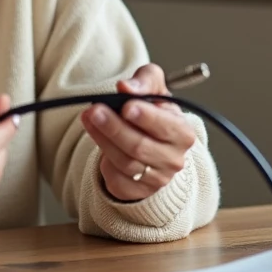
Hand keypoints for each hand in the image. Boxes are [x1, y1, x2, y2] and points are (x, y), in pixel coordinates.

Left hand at [80, 63, 196, 201]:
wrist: (153, 142)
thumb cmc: (155, 113)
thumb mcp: (155, 88)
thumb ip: (144, 81)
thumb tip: (126, 87)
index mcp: (183, 134)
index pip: (166, 127)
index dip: (146, 117)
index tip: (126, 106)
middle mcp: (173, 159)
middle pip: (140, 146)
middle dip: (115, 127)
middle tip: (95, 110)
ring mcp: (156, 179)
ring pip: (125, 162)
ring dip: (103, 139)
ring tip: (88, 118)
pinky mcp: (137, 191)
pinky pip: (116, 179)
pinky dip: (103, 159)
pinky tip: (97, 139)